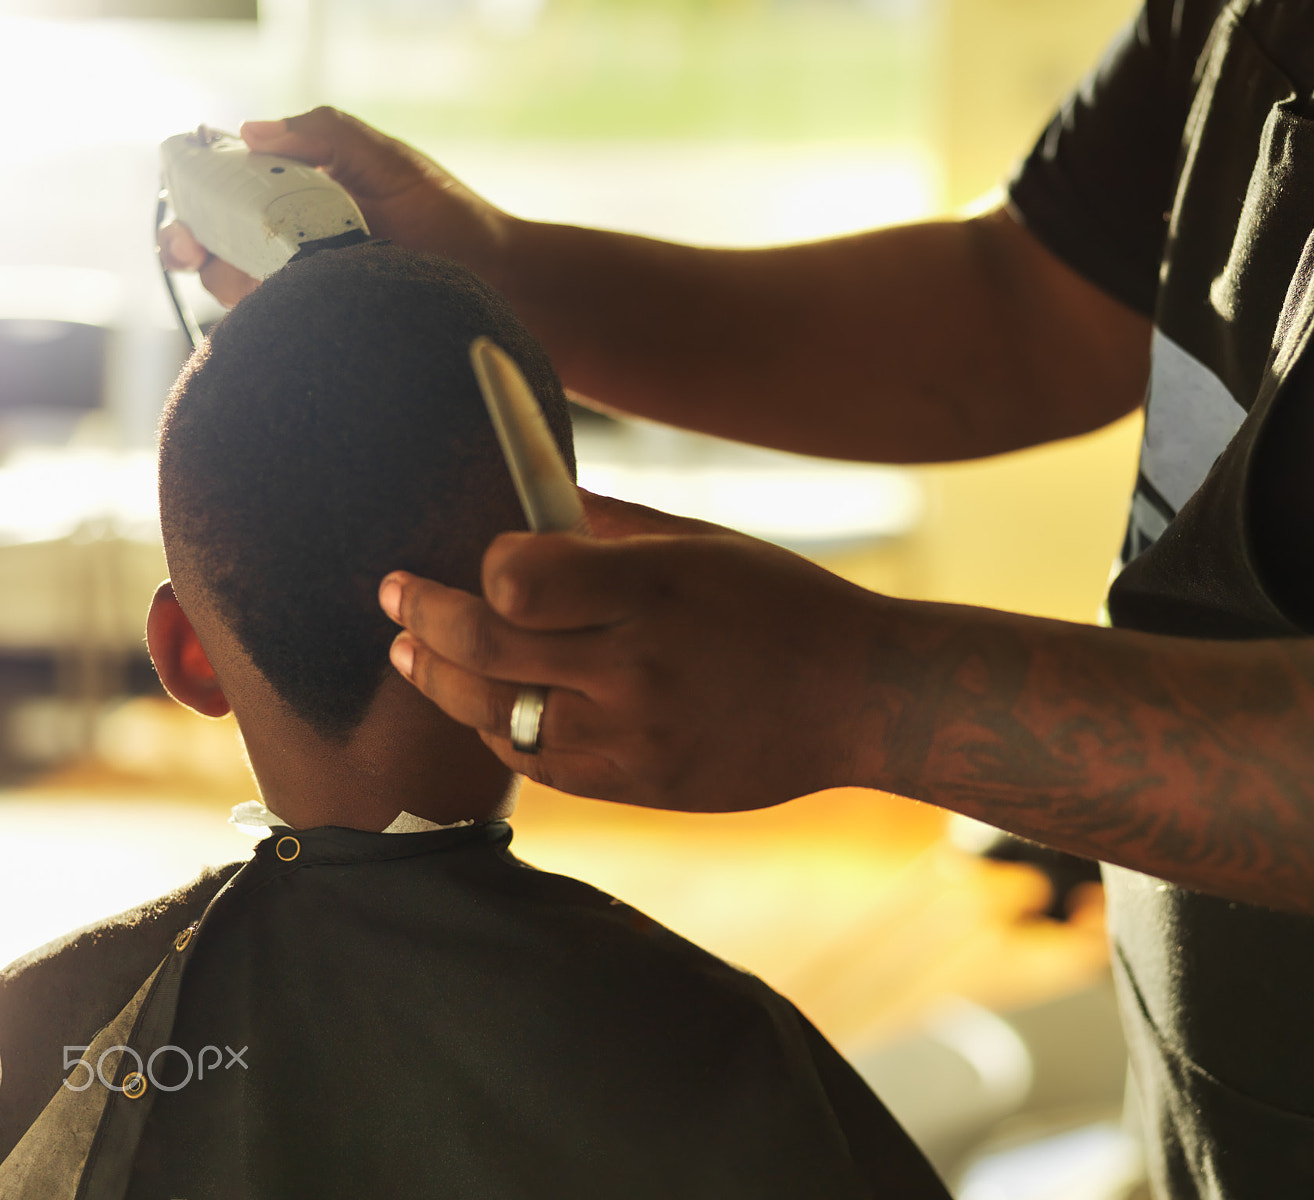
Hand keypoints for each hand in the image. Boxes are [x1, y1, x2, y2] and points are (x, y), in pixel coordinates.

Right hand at [158, 108, 508, 307]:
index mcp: (297, 194)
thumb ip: (325, 133)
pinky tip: (268, 312)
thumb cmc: (447, 216)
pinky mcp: (324, 327)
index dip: (192, 194)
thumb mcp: (386, 161)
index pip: (223, 189)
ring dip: (221, 281)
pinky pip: (277, 329)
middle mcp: (291, 244)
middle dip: (185, 243)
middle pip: (213, 244)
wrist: (501, 281)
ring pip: (235, 289)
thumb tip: (249, 131)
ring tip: (231, 275)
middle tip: (185, 248)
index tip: (182, 199)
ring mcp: (305, 289)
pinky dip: (262, 321)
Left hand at [378, 493, 893, 811]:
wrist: (862, 700)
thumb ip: (610, 527)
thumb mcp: (707, 543)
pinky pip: (539, 766)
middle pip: (484, 648)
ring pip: (495, 718)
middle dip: (420, 617)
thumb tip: (530, 507)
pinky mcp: (641, 787)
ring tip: (414, 655)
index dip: (483, 565)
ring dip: (442, 680)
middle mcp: (637, 667)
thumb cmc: (786, 605)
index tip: (480, 556)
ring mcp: (636, 738)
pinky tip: (489, 708)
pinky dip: (502, 733)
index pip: (516, 577)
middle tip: (393, 596)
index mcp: (654, 588)